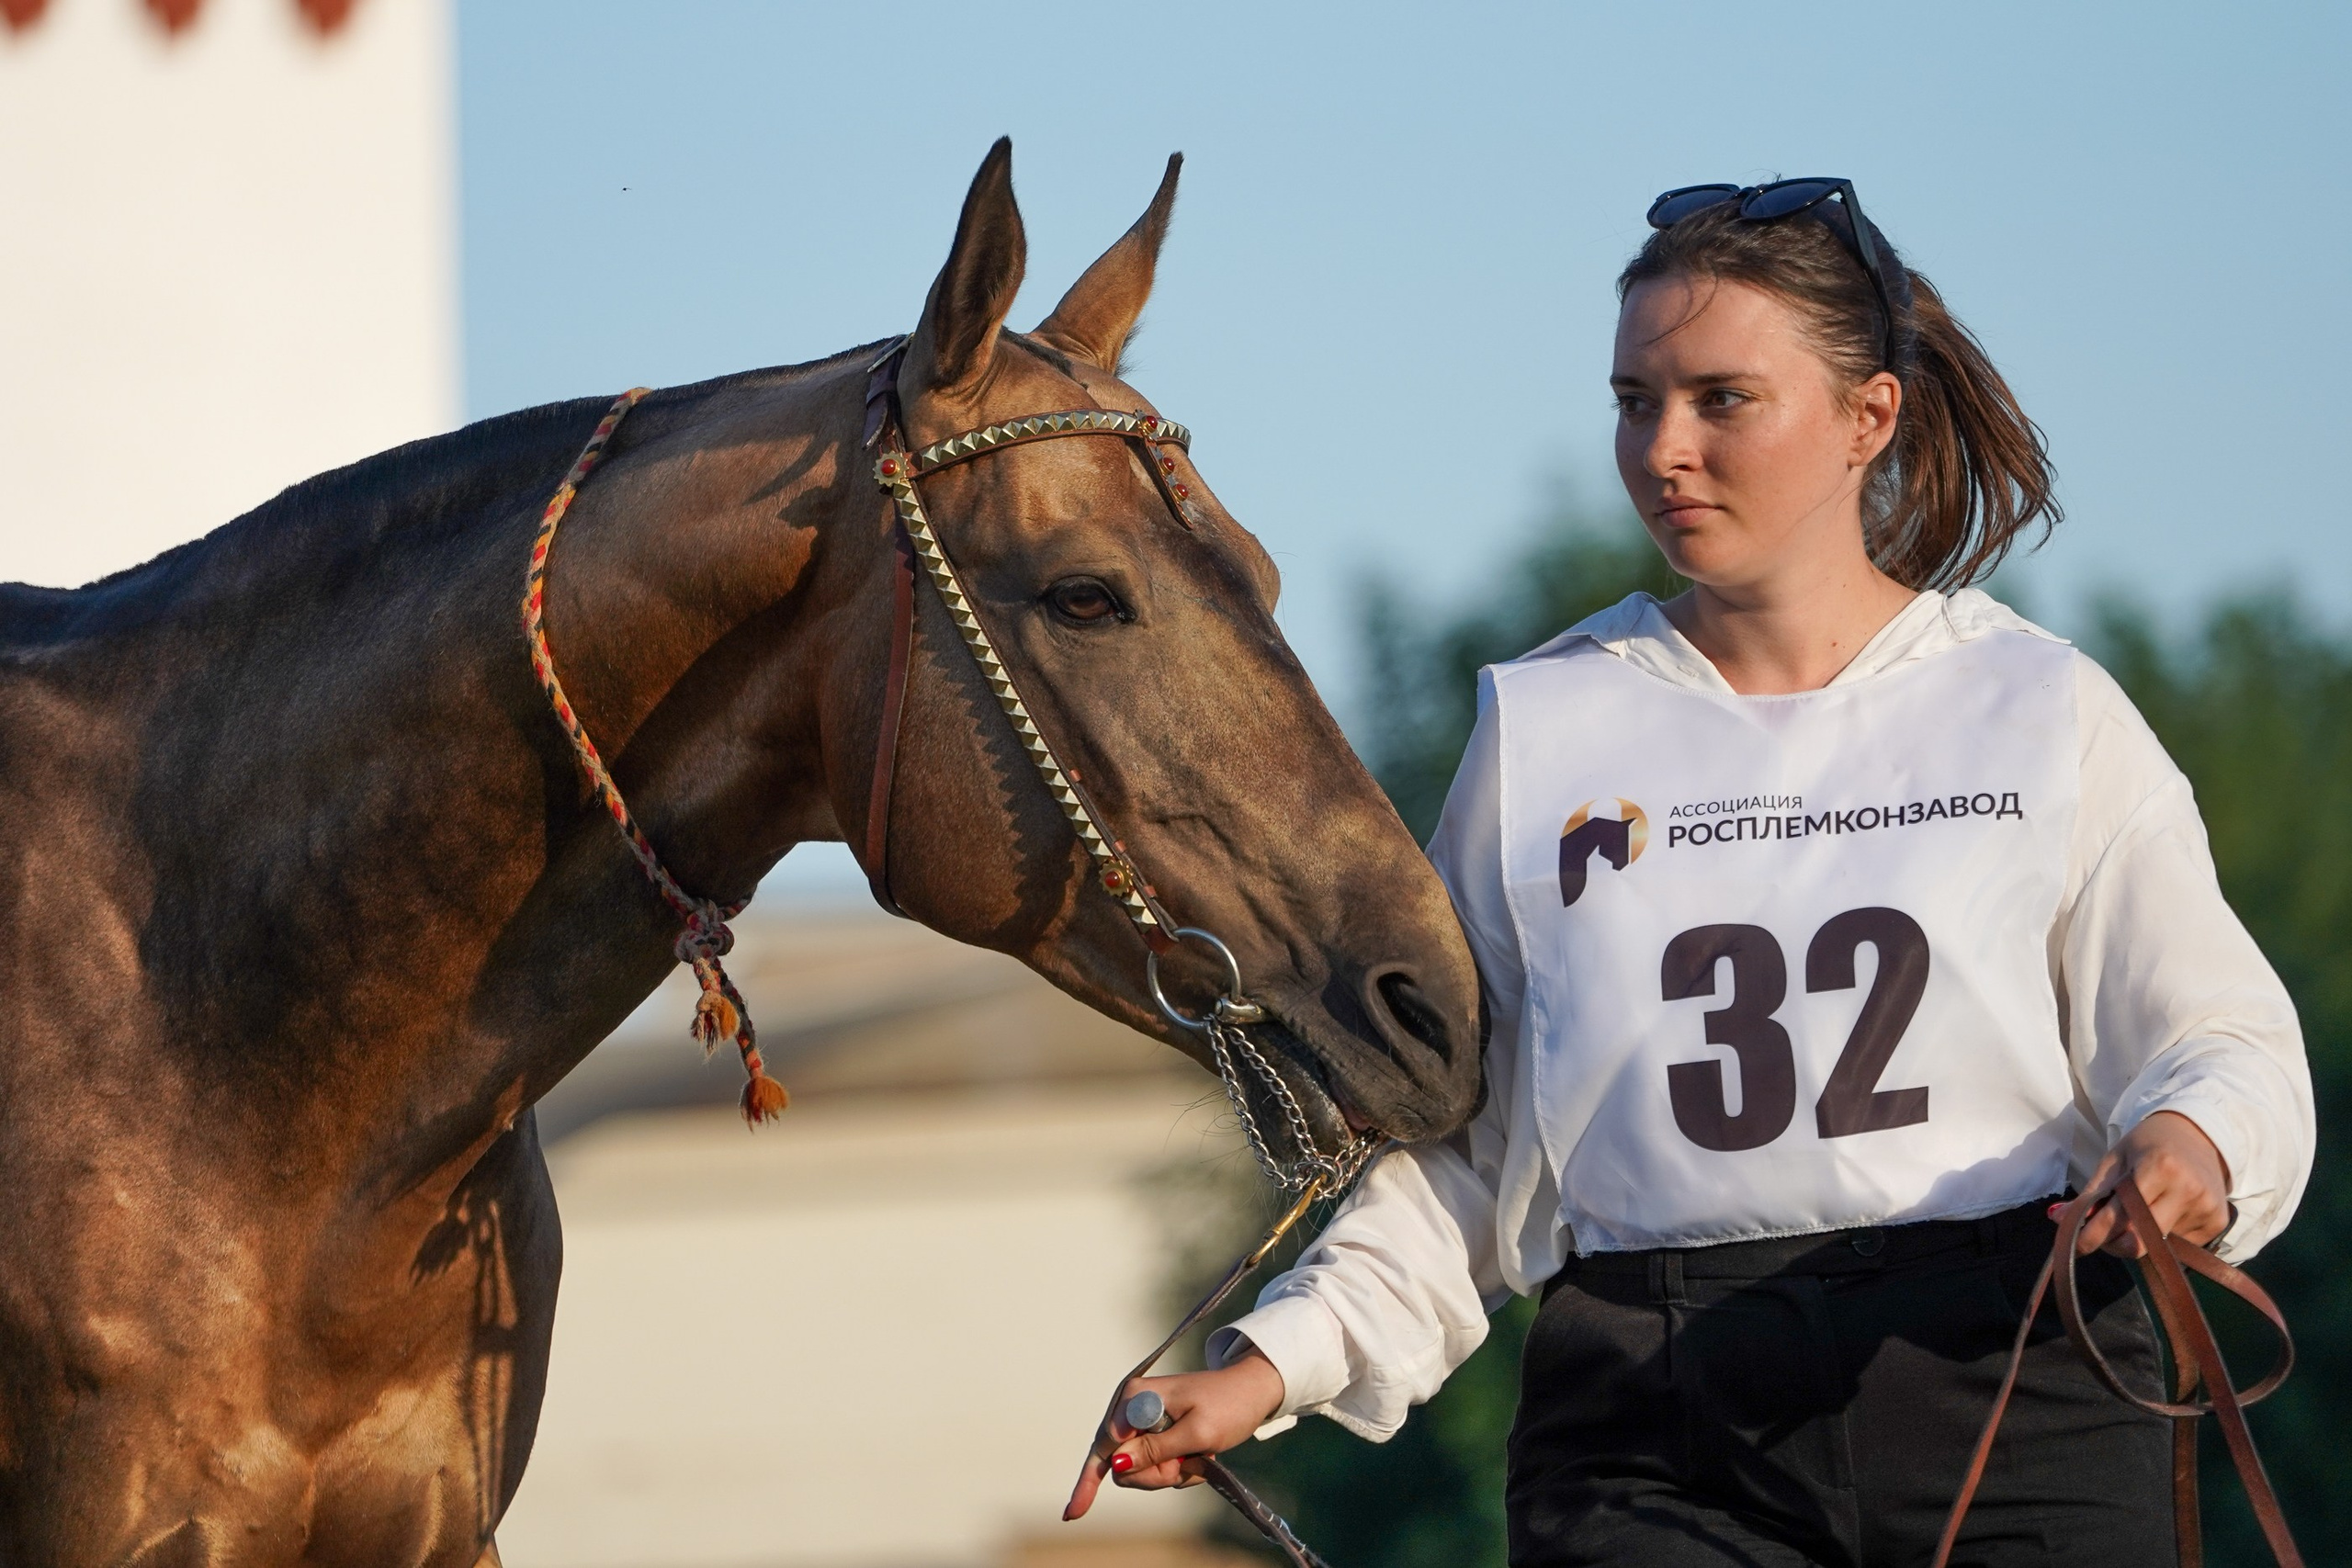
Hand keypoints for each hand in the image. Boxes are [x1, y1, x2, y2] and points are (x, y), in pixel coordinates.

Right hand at [1062, 1349, 1285, 1520]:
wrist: (1253, 1392)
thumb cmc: (1228, 1406)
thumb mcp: (1197, 1432)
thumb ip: (1156, 1448)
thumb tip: (1117, 1462)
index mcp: (1135, 1397)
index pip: (1104, 1446)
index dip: (1089, 1481)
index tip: (1074, 1513)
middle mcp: (1131, 1406)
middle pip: (1120, 1464)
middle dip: (1154, 1474)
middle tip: (1187, 1465)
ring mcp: (1142, 1420)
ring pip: (1138, 1470)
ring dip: (1169, 1472)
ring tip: (1198, 1457)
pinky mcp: (1155, 1432)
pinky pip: (1153, 1465)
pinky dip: (1176, 1469)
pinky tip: (1198, 1457)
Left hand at [2073, 1110, 2232, 1256]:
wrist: (2199, 1134)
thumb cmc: (2149, 1144)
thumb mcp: (2116, 1160)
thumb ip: (2091, 1193)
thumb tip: (2057, 1218)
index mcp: (2160, 1168)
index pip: (2120, 1216)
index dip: (2094, 1236)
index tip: (2076, 1246)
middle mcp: (2187, 1190)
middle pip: (2140, 1241)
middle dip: (2112, 1243)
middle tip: (2100, 1235)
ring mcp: (2206, 1209)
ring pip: (2158, 1246)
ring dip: (2136, 1239)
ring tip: (2136, 1214)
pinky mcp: (2217, 1223)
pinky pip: (2179, 1245)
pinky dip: (2162, 1238)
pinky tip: (2162, 1213)